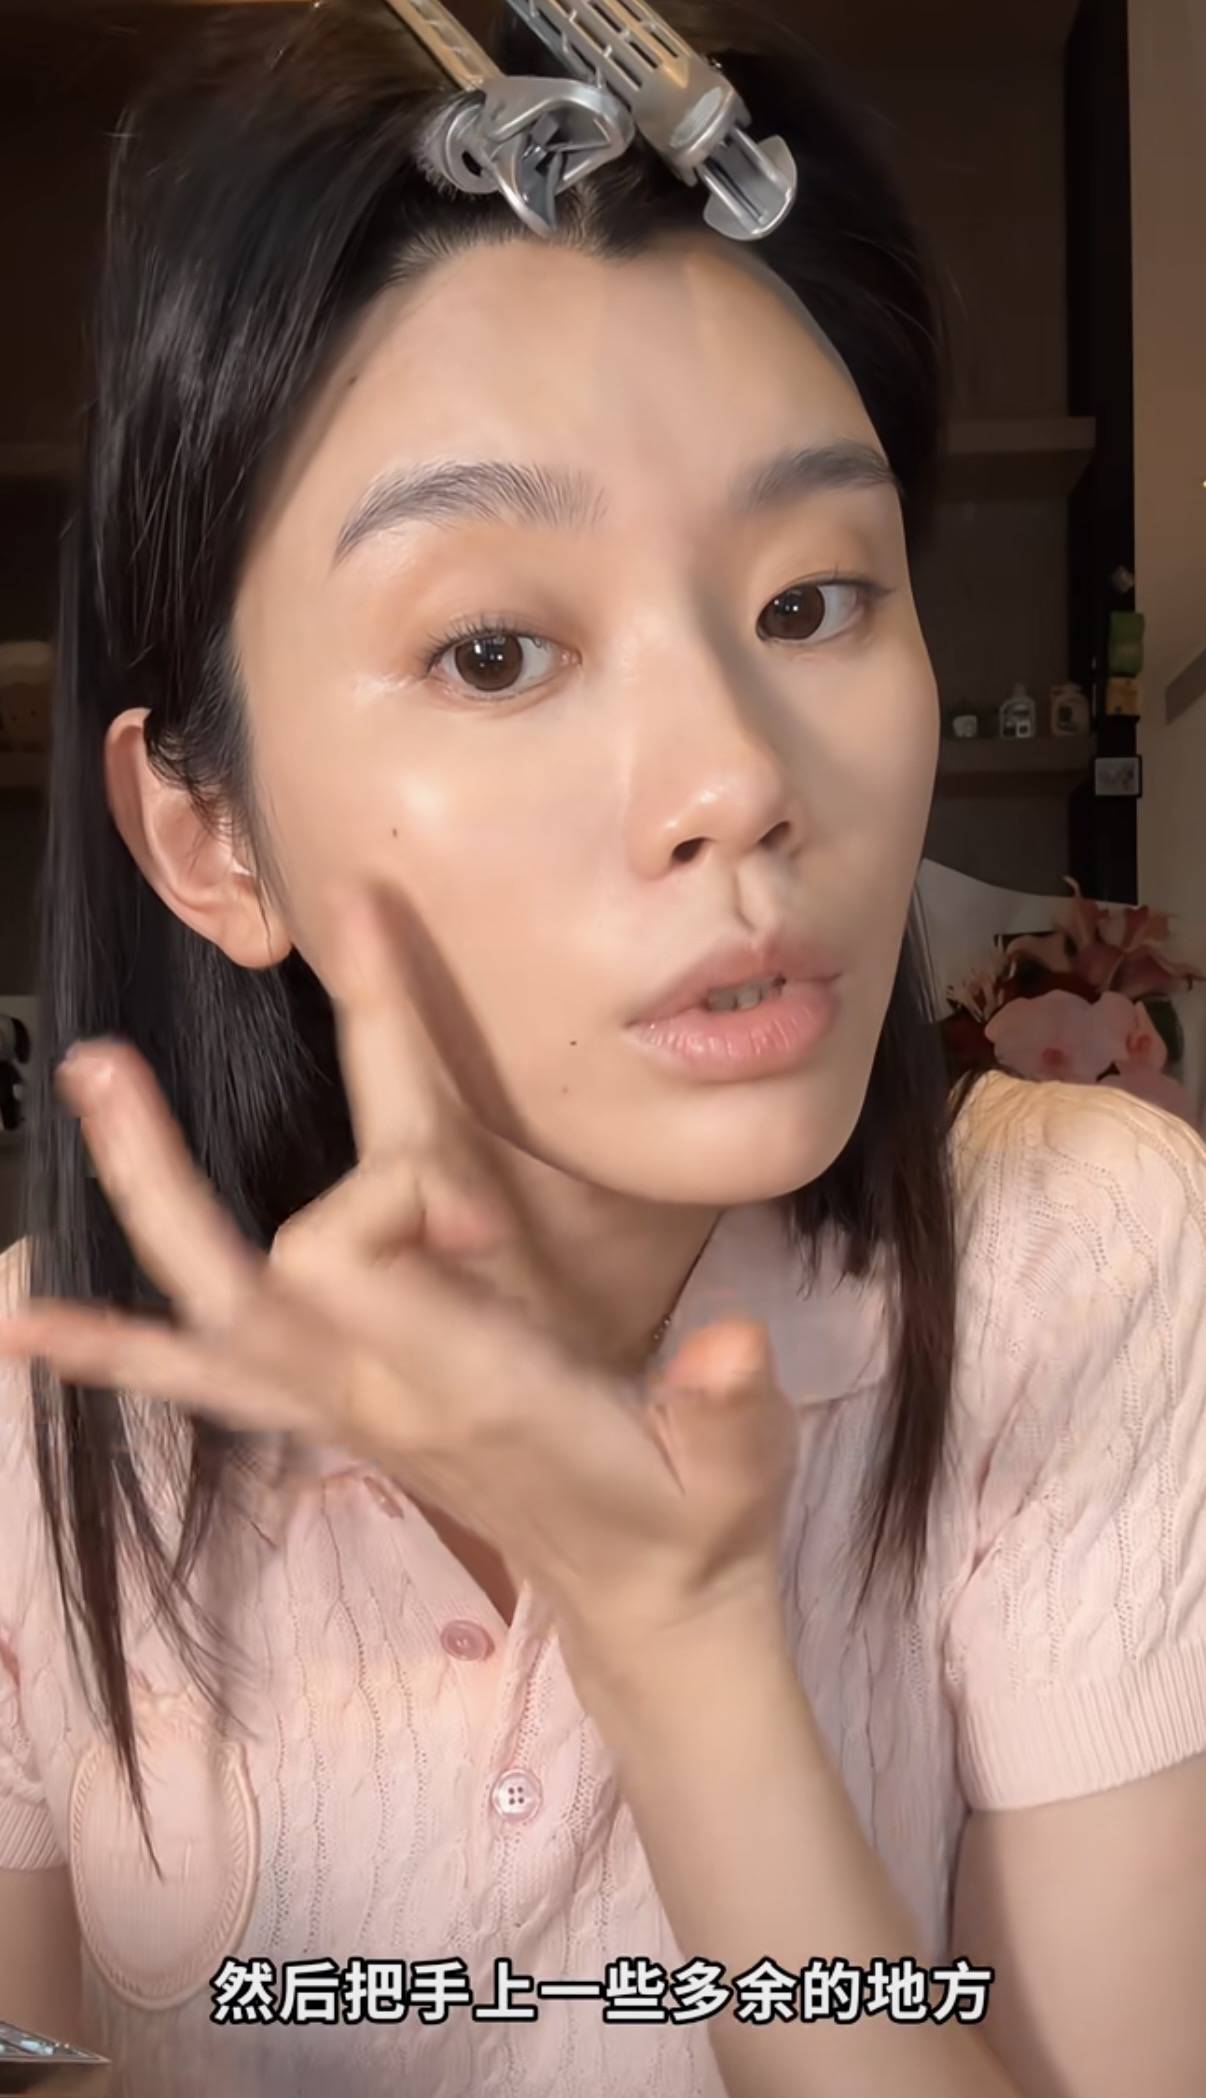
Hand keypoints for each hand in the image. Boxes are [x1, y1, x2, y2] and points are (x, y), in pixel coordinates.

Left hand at [0, 881, 799, 1678]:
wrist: (640, 1601)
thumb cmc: (692, 1515)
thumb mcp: (735, 1469)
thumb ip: (728, 1408)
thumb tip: (737, 1350)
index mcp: (466, 1388)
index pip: (355, 1260)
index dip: (397, 1198)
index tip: (484, 1214)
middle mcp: (377, 1395)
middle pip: (239, 1273)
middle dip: (164, 1174)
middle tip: (104, 1065)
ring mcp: (343, 1409)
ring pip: (206, 1312)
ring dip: (138, 1209)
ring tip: (87, 1098)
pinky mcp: (336, 1417)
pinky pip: (207, 1382)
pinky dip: (119, 1353)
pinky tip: (31, 1329)